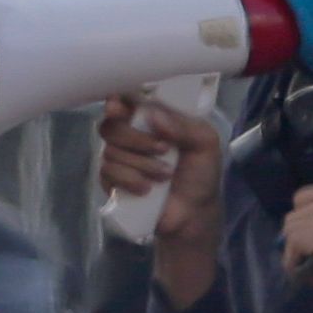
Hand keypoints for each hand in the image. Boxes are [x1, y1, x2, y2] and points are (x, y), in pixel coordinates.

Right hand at [98, 90, 225, 296]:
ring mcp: (118, 158)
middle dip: (137, 138)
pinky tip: (147, 190)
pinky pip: (108, 173)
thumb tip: (153, 115)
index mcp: (151, 119)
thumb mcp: (205, 143)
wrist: (195, 213)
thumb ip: (184, 125)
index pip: (124, 100)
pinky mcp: (111, 182)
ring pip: (110, 151)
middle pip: (111, 125)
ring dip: (141, 164)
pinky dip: (130, 180)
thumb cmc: (201, 174)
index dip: (116, 100)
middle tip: (163, 150)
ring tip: (164, 175)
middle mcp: (130, 135)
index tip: (119, 107)